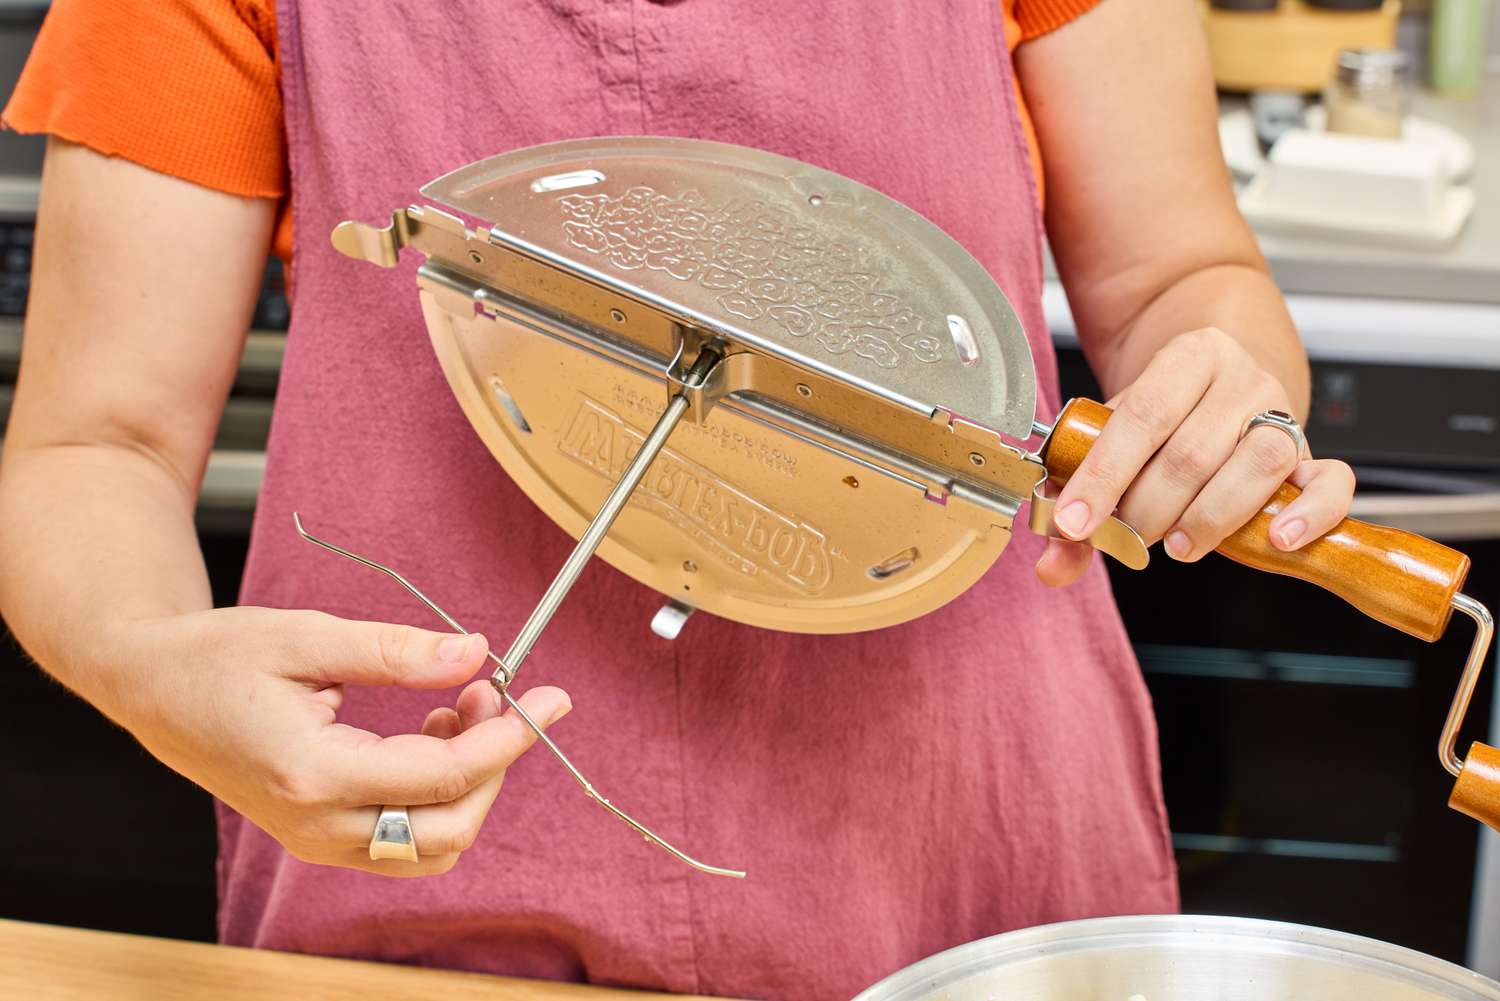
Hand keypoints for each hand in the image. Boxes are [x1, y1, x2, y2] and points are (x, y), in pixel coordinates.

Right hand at [116, 606, 569, 875]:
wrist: (151, 689)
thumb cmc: (220, 656)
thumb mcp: (310, 636)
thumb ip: (397, 651)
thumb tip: (476, 651)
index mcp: (313, 773)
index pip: (443, 777)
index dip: (509, 739)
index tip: (551, 699)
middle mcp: (317, 824)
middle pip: (448, 830)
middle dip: (495, 765)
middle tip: (501, 692)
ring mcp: (315, 840)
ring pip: (430, 848)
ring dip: (468, 786)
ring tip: (459, 707)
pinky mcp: (318, 836)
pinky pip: (402, 840)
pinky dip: (437, 797)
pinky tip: (431, 731)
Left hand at [1035, 327, 1354, 586]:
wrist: (1219, 374)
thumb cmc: (1162, 413)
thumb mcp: (1115, 437)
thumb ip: (1083, 500)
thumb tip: (1053, 566)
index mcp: (1186, 357)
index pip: (1140, 418)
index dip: (1103, 476)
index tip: (1074, 522)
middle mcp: (1241, 378)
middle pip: (1192, 453)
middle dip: (1148, 510)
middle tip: (1127, 536)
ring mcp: (1283, 413)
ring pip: (1257, 466)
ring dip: (1208, 519)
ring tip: (1175, 544)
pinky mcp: (1314, 451)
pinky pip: (1332, 482)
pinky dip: (1310, 513)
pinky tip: (1277, 539)